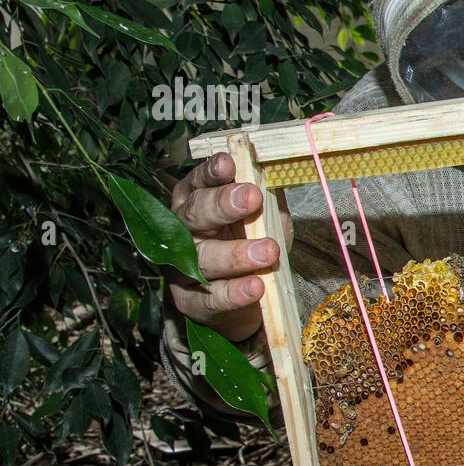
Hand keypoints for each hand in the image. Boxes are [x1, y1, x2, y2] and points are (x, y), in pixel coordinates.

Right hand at [167, 152, 287, 341]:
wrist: (243, 299)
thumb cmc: (250, 244)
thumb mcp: (264, 218)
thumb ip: (269, 201)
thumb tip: (280, 178)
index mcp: (197, 201)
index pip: (199, 181)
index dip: (211, 172)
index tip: (229, 163)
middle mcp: (183, 231)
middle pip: (195, 214)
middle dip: (222, 204)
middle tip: (251, 198)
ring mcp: (182, 268)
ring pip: (203, 258)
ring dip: (236, 254)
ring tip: (268, 252)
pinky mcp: (190, 301)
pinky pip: (210, 297)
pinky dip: (234, 293)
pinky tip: (255, 287)